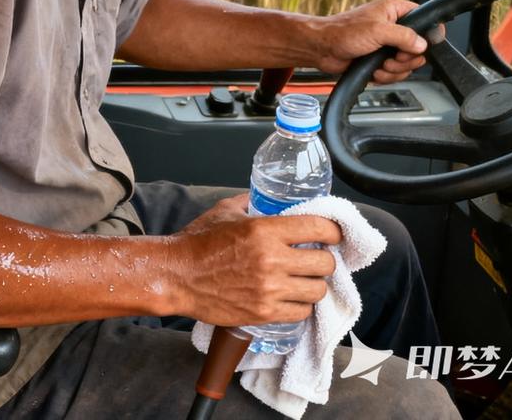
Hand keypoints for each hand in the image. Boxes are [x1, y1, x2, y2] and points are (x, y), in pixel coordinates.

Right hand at [168, 194, 341, 326]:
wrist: (177, 275)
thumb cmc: (198, 242)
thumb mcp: (224, 211)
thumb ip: (250, 203)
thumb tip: (265, 198)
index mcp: (264, 230)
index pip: (317, 228)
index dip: (333, 231)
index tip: (334, 234)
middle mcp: (272, 259)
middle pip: (324, 263)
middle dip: (324, 259)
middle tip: (316, 258)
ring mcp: (270, 289)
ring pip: (317, 290)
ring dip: (313, 284)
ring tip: (303, 280)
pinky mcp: (264, 312)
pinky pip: (301, 312)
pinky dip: (300, 305)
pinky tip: (291, 297)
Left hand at [310, 0, 437, 83]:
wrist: (322, 49)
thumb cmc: (342, 32)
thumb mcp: (377, 30)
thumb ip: (404, 36)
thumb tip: (422, 44)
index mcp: (394, 10)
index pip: (424, 18)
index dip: (428, 34)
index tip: (421, 46)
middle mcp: (393, 26)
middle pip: (419, 48)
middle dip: (407, 59)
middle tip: (393, 58)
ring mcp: (388, 45)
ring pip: (408, 63)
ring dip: (395, 70)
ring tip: (380, 65)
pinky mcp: (381, 60)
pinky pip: (396, 73)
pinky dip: (386, 76)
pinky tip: (374, 71)